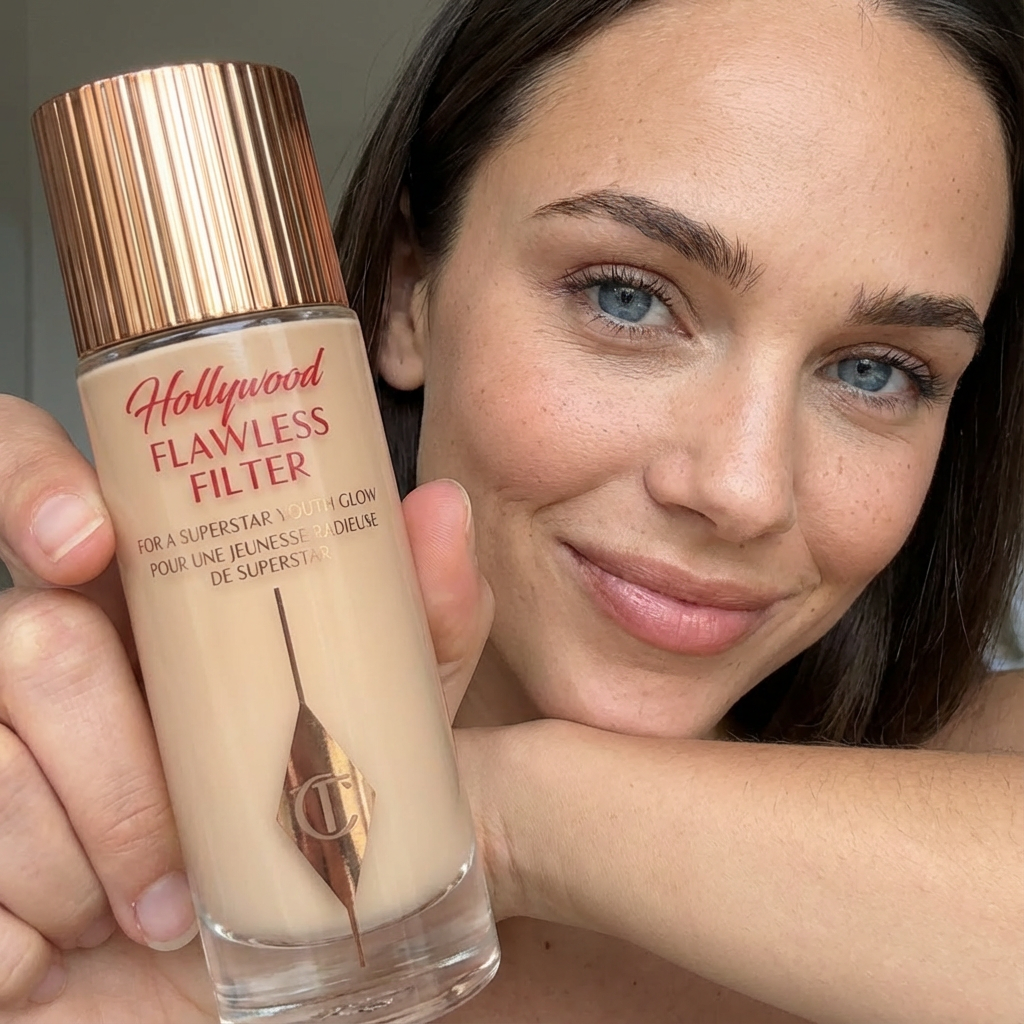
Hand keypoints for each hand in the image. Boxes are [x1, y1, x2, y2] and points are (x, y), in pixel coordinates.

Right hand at [0, 394, 500, 1021]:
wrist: (248, 982)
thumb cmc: (302, 837)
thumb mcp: (378, 724)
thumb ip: (415, 626)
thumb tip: (442, 508)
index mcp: (126, 600)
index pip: (27, 473)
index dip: (31, 481)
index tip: (84, 545)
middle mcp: (36, 653)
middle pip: (30, 635)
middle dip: (121, 770)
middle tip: (184, 863)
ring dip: (97, 865)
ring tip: (157, 911)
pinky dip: (32, 932)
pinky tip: (72, 946)